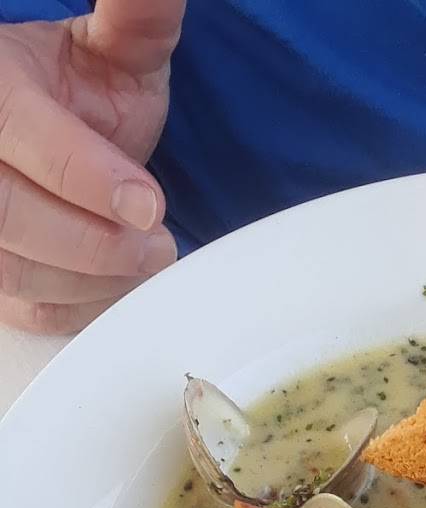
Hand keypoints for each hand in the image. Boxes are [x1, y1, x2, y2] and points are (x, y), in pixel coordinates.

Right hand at [0, 0, 183, 332]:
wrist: (48, 138)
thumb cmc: (79, 96)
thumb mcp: (109, 53)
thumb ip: (135, 19)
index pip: (18, 132)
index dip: (85, 175)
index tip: (151, 204)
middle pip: (5, 214)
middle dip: (94, 242)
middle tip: (160, 247)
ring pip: (11, 270)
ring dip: (91, 281)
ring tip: (148, 264)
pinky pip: (26, 309)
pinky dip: (81, 309)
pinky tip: (120, 288)